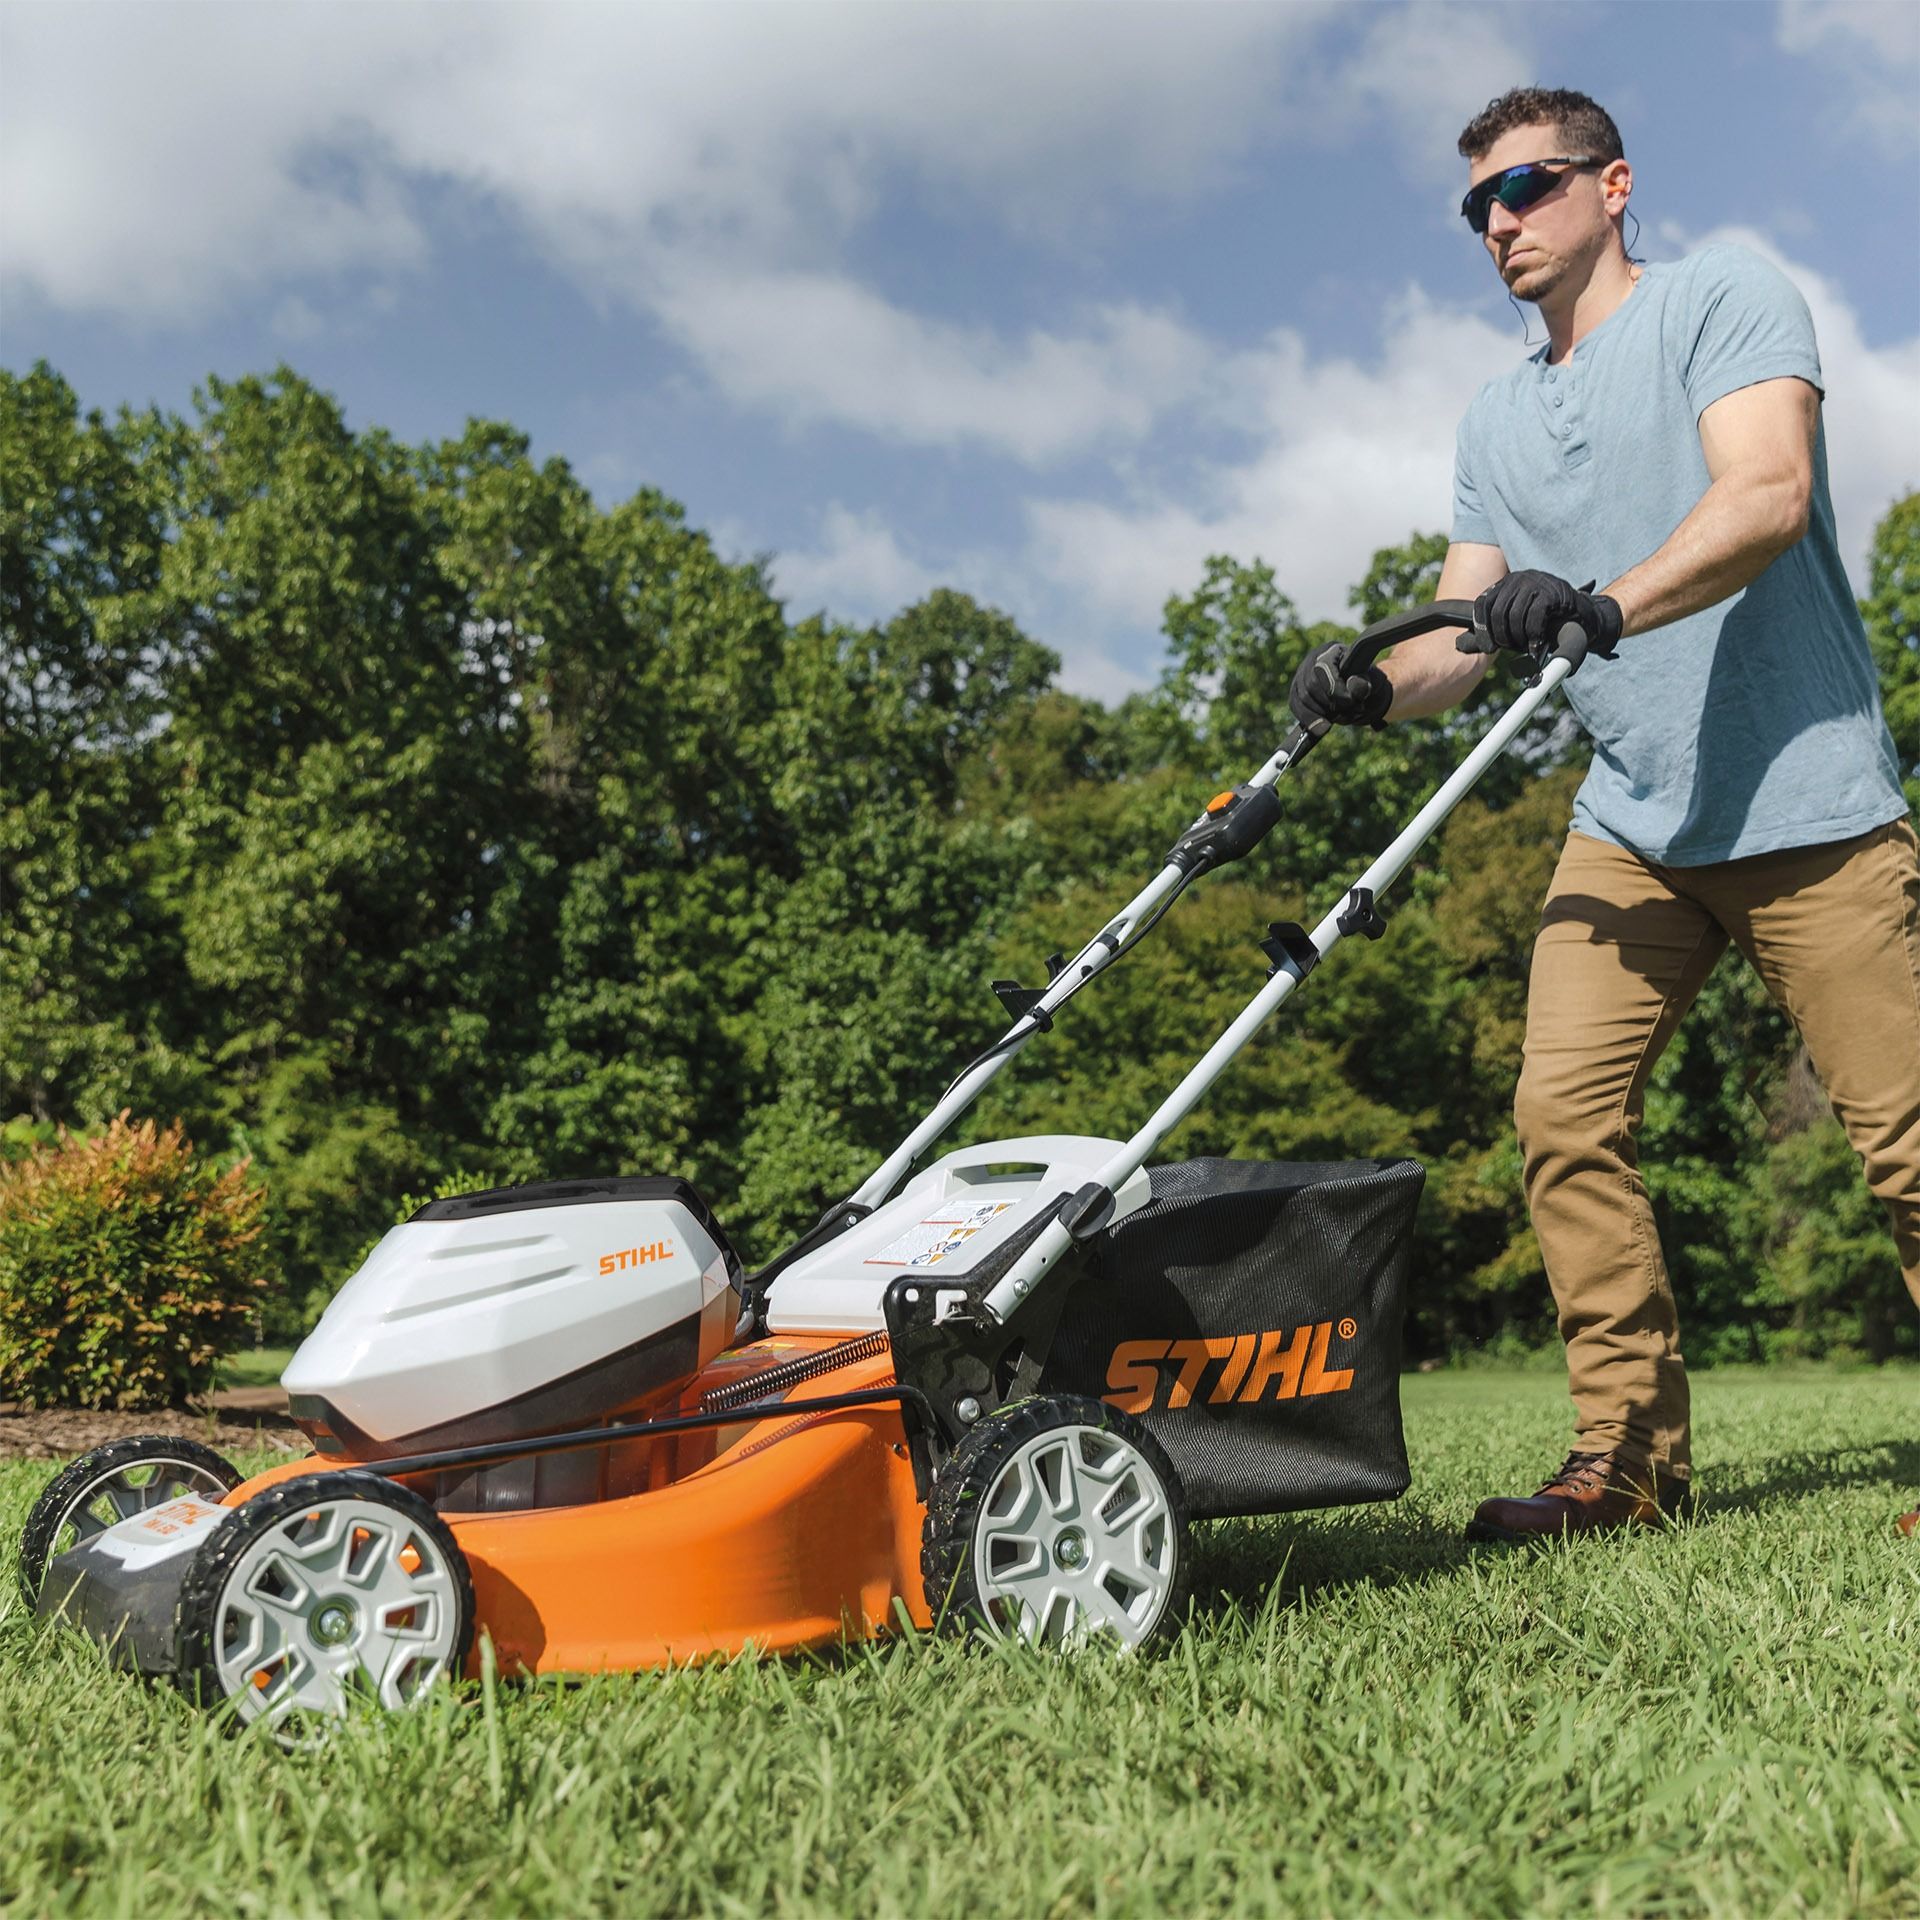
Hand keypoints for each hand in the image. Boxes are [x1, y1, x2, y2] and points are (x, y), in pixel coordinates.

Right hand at [1288, 640, 1392, 735]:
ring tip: (1341, 717)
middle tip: (1348, 711)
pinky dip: (1309, 720)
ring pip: (1301, 699)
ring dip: (1322, 714)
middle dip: (1329, 704)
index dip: (1335, 688)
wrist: (1357, 691)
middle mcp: (1311, 660)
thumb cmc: (1365, 682)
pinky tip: (1323, 727)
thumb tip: (1353, 688)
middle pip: (1310, 685)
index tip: (1350, 702)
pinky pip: (1296, 707)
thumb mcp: (1372, 680)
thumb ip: (1365, 683)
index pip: (1323, 668)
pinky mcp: (1296, 692)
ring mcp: (1300, 676)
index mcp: (1330, 651)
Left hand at [1472, 570, 1622, 660]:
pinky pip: (1534, 617)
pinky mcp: (1553, 591)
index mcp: (1506, 585)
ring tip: (1527, 645)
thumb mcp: (1513, 628)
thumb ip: (1488, 634)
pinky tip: (1536, 644)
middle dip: (1502, 636)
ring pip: (1514, 616)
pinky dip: (1533, 635)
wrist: (1584, 620)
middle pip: (1496, 612)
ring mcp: (1537, 582)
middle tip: (1512, 648)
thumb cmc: (1546, 626)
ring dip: (1519, 638)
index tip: (1488, 647)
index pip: (1482, 604)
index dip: (1481, 628)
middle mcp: (1519, 579)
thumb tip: (1458, 645)